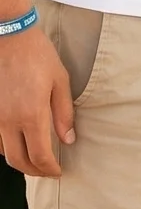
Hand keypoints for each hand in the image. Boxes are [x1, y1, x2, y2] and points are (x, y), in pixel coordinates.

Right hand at [0, 23, 73, 176]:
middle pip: (17, 161)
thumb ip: (64, 113)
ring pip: (3, 152)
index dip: (49, 170)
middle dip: (33, 172)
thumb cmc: (37, 55)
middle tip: (47, 171)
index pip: (39, 156)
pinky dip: (7, 146)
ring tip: (35, 158)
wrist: (9, 36)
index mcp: (31, 115)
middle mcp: (9, 121)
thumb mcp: (60, 81)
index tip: (58, 172)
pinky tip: (19, 141)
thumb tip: (68, 139)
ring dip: (19, 160)